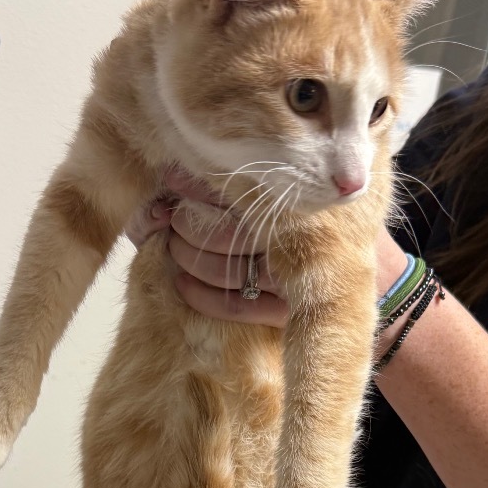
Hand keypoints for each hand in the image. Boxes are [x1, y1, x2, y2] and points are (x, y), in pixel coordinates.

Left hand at [127, 168, 289, 328]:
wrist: (316, 284)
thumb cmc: (268, 226)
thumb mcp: (248, 197)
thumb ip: (214, 185)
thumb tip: (173, 176)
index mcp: (291, 206)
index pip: (240, 193)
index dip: (199, 189)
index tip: (172, 182)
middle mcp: (293, 242)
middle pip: (227, 235)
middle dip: (188, 228)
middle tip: (174, 221)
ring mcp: (289, 280)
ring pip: (225, 272)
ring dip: (188, 259)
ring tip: (175, 246)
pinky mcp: (279, 312)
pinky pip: (233, 306)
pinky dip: (200, 295)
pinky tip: (182, 281)